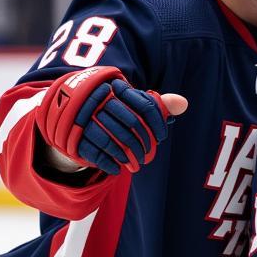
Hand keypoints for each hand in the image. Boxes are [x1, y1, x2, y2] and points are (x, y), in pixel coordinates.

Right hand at [35, 65, 186, 174]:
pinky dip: (108, 163)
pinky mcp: (74, 135)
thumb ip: (157, 104)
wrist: (73, 114)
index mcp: (117, 88)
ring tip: (134, 165)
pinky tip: (116, 168)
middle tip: (148, 156)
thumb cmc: (113, 110)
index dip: (157, 124)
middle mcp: (100, 100)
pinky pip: (95, 152)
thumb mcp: (133, 103)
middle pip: (131, 125)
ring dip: (126, 157)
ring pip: (112, 140)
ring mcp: (85, 118)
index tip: (161, 138)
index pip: (146, 106)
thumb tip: (183, 104)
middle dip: (142, 144)